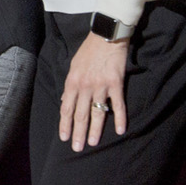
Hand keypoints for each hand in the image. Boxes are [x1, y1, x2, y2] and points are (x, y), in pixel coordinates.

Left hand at [60, 32, 128, 150]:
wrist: (105, 37)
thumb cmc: (88, 52)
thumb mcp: (73, 67)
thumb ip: (70, 86)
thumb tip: (65, 101)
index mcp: (72, 82)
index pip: (66, 108)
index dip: (65, 124)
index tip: (64, 137)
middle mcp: (85, 86)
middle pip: (80, 114)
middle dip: (78, 132)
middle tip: (77, 148)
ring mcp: (100, 86)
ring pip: (97, 112)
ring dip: (95, 130)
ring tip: (93, 143)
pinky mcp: (116, 84)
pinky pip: (118, 104)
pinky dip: (120, 118)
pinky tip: (121, 130)